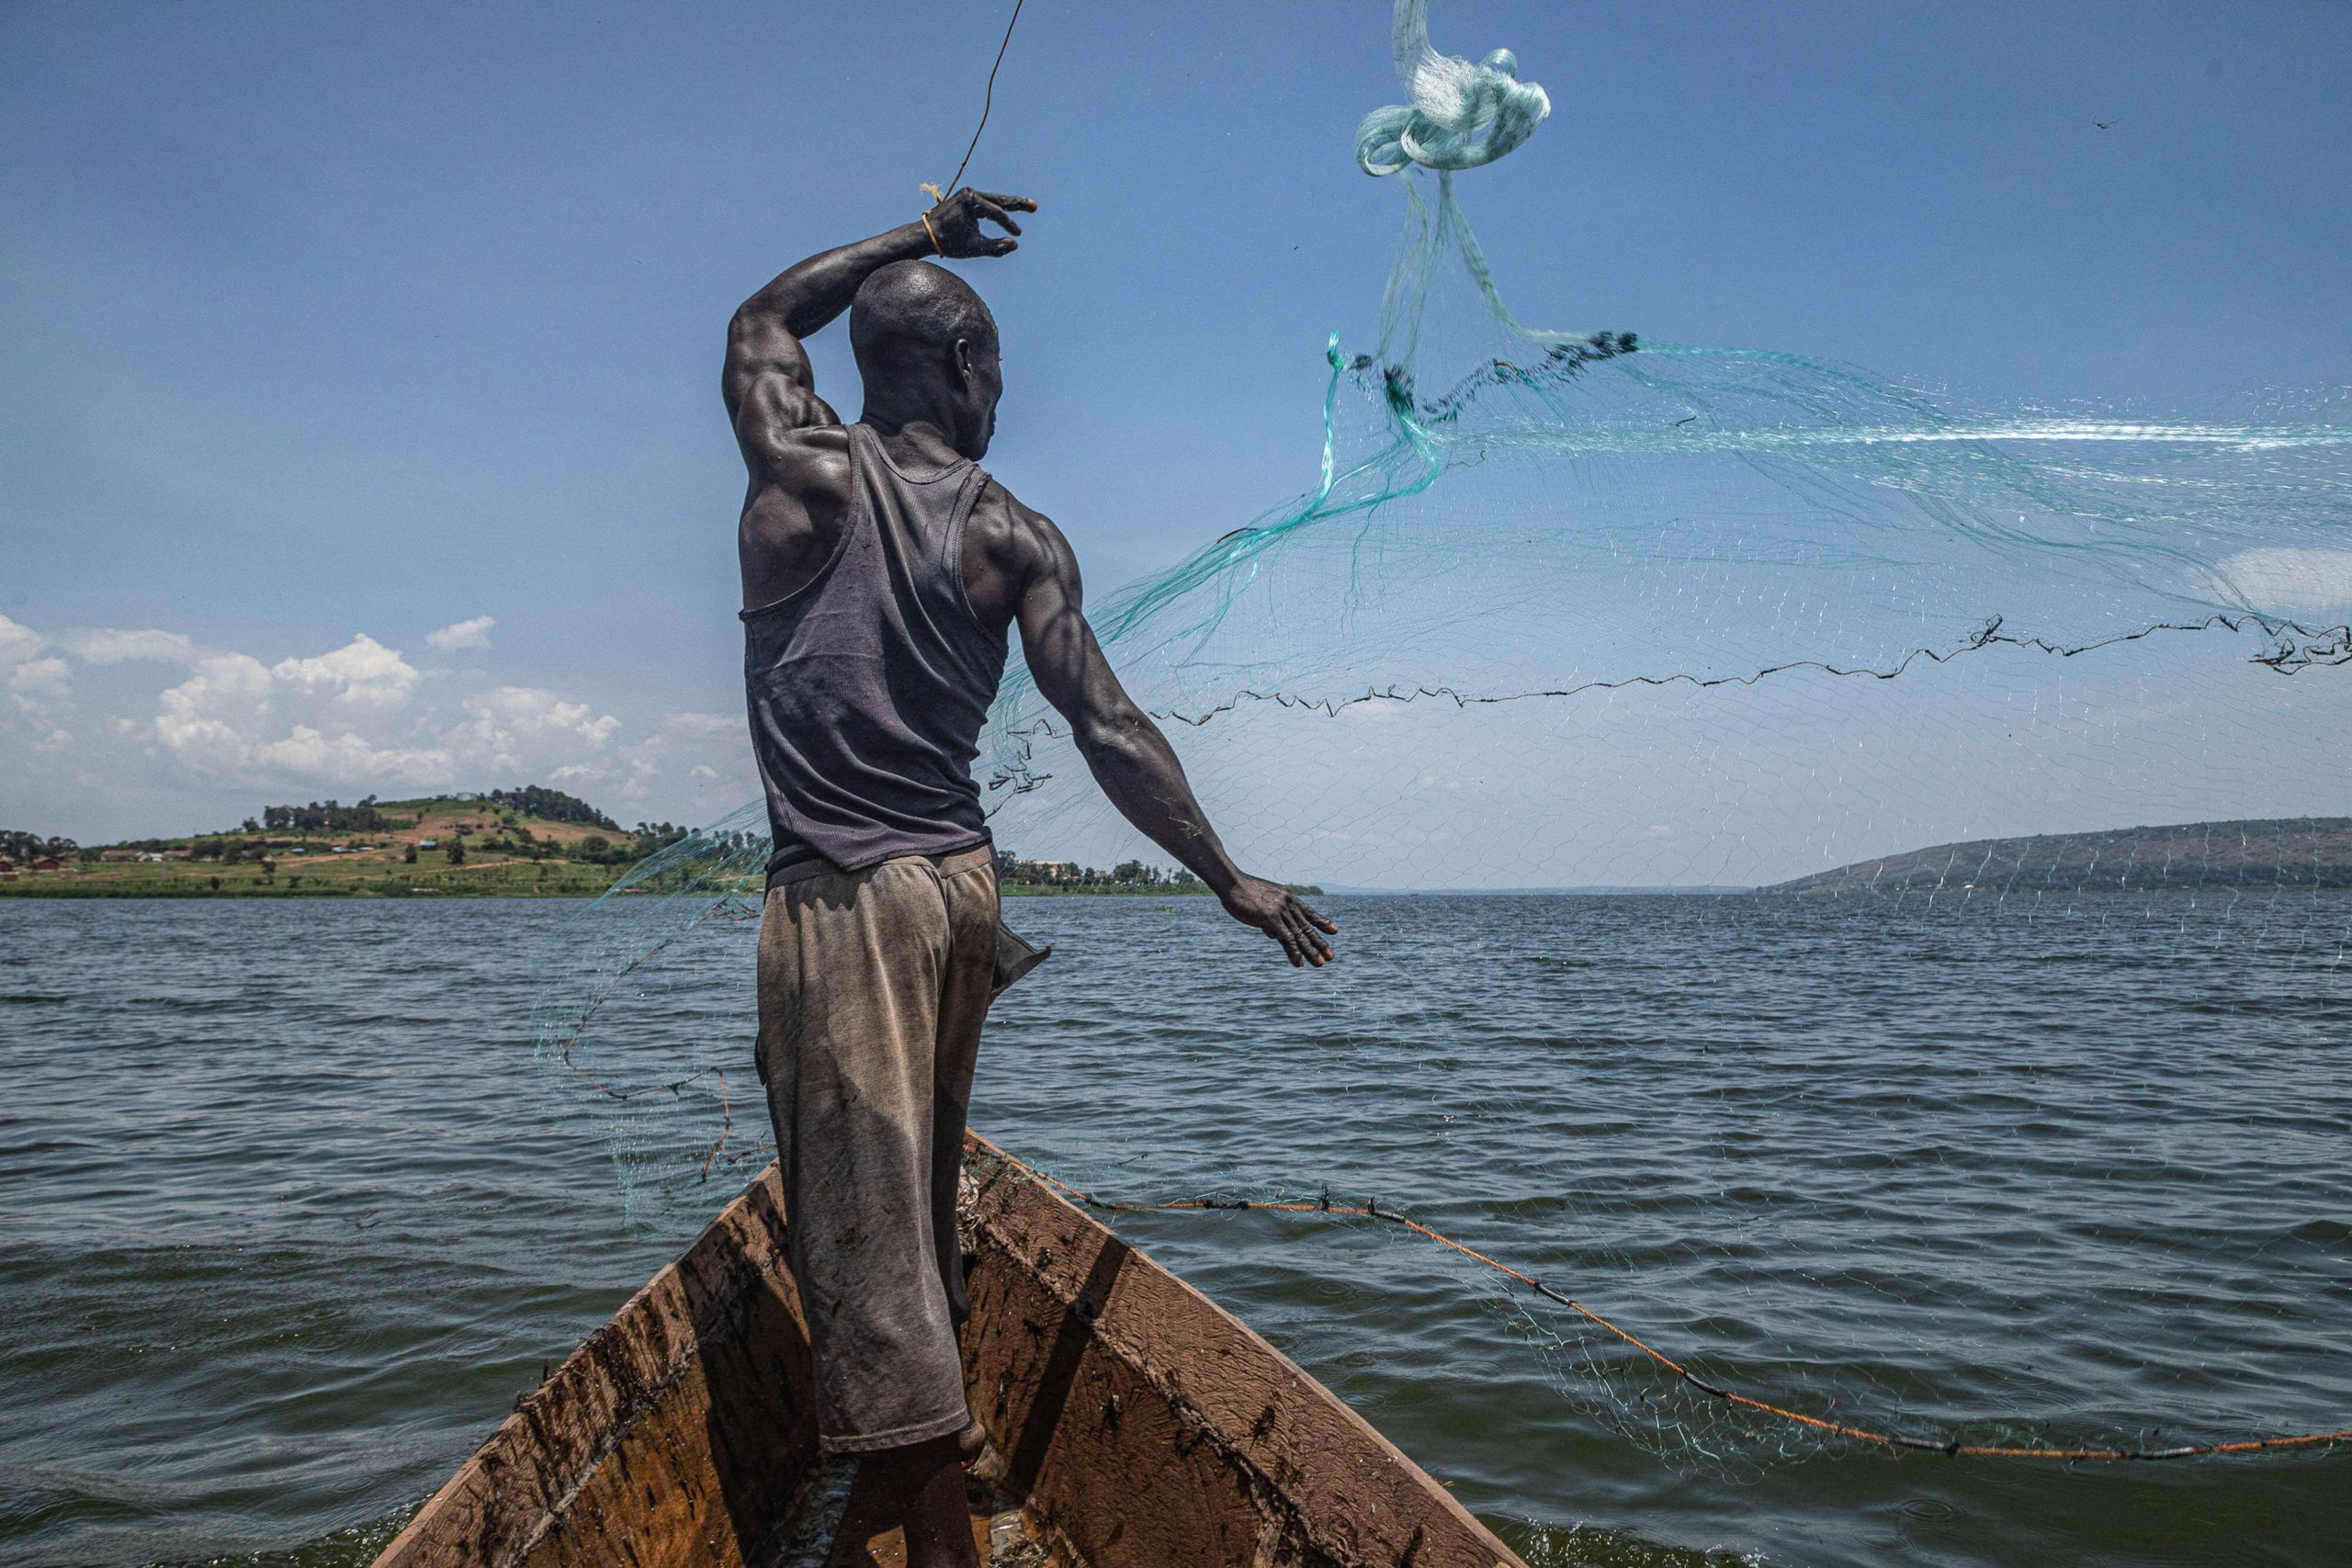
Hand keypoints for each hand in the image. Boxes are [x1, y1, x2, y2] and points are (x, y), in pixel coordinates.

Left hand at [922, 188, 1035, 258]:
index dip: (1009, 224)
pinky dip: (997, 208)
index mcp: (971, 201)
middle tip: (1034, 206)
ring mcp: (967, 196)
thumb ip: (995, 247)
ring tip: (1028, 206)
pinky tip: (1006, 212)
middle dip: (1018, 204)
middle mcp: (970, 194)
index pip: (996, 213)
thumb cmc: (947, 242)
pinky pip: (985, 204)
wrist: (924, 236)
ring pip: (994, 200)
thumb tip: (1014, 244)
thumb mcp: (973, 247)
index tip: (1018, 234)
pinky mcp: (965, 201)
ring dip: (1009, 205)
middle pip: (999, 199)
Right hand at [1220, 875, 1338, 967]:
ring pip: (1299, 935)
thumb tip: (1272, 933)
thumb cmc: (1242, 891)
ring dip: (1311, 951)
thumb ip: (1270, 917)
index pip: (1309, 912)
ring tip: (1320, 964)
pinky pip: (1286, 939)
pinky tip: (1298, 963)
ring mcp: (1280, 911)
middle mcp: (1288, 904)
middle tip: (1331, 956)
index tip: (1334, 930)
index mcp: (1288, 897)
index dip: (1322, 922)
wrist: (1231, 882)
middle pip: (1307, 927)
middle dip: (1320, 942)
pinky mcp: (1270, 919)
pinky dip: (1293, 952)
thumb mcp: (1261, 902)